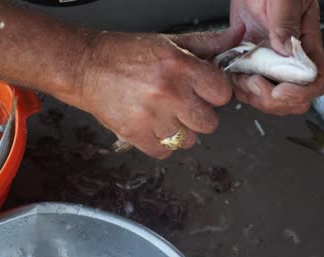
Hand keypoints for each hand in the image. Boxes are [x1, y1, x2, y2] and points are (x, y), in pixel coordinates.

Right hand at [67, 26, 244, 158]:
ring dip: (179, 132)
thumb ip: (207, 44)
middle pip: (209, 123)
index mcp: (180, 67)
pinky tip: (151, 127)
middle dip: (199, 115)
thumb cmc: (125, 53)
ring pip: (188, 141)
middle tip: (182, 104)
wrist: (85, 66)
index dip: (214, 93)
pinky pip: (164, 152)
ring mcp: (152, 117)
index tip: (204, 91)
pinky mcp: (135, 135)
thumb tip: (238, 36)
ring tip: (163, 115)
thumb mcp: (168, 42)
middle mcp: (169, 93)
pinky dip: (160, 144)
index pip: (222, 93)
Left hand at [229, 0, 323, 114]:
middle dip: (273, 100)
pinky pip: (247, 87)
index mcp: (306, 44)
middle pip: (293, 99)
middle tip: (254, 82)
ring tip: (241, 76)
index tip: (280, 90)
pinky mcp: (249, 62)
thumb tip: (286, 49)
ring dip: (253, 96)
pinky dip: (239, 88)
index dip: (300, 93)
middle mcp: (289, 59)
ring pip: (269, 98)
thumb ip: (286, 21)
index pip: (315, 82)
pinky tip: (232, 73)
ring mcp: (268, 62)